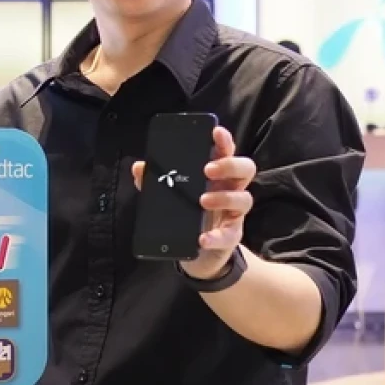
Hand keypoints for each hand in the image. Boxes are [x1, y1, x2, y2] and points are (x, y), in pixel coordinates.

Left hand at [132, 125, 256, 279]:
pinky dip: (217, 236)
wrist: (198, 252)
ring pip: (244, 198)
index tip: (215, 132)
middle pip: (245, 169)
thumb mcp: (171, 195)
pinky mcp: (232, 235)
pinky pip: (230, 234)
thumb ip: (156, 181)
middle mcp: (230, 189)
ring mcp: (234, 212)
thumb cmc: (189, 214)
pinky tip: (203, 238)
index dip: (224, 140)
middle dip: (229, 165)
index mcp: (217, 175)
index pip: (226, 152)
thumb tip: (138, 167)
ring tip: (203, 200)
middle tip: (208, 169)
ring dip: (224, 197)